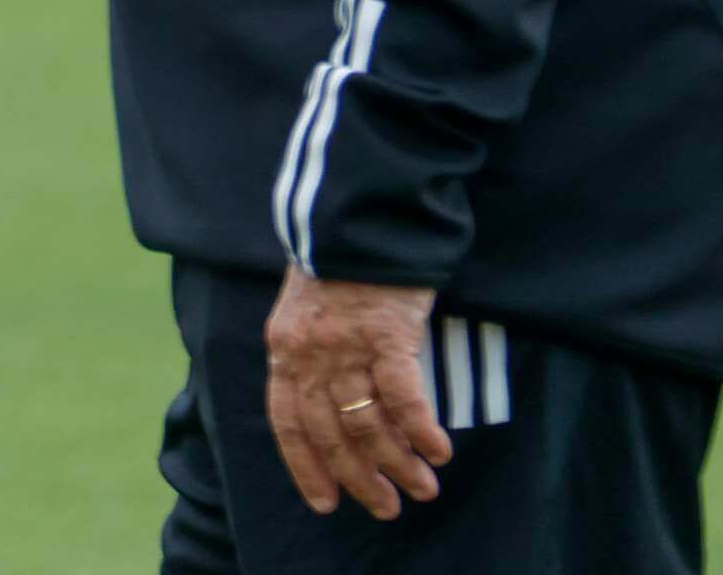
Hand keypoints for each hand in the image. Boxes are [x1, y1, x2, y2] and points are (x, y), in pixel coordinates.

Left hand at [263, 270, 450, 520]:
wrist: (357, 216)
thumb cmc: (335, 264)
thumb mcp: (301, 312)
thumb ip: (308, 357)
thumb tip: (330, 410)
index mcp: (283, 350)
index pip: (288, 424)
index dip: (306, 467)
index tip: (328, 503)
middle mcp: (309, 354)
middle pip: (332, 434)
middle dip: (360, 478)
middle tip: (388, 507)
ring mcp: (346, 346)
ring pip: (369, 423)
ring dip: (398, 463)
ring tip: (424, 488)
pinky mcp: (386, 334)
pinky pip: (404, 397)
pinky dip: (421, 430)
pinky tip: (439, 452)